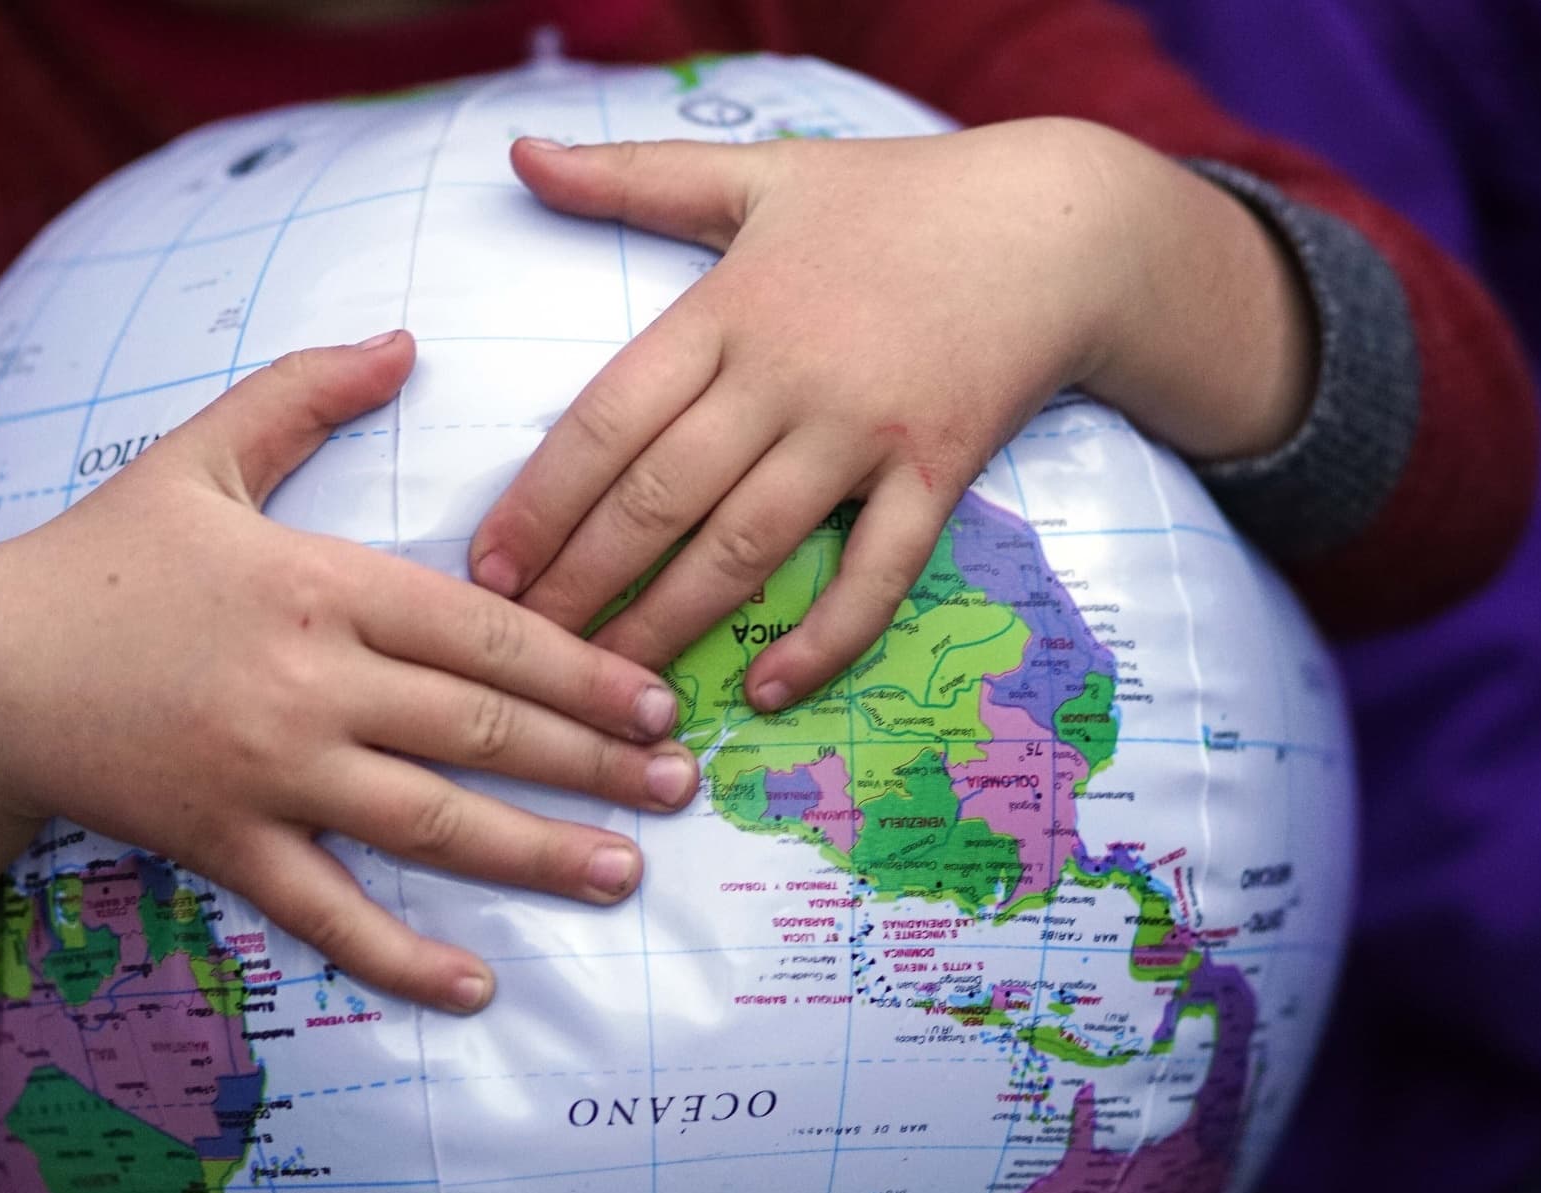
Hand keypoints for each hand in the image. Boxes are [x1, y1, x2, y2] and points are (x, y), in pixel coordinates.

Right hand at [0, 333, 699, 1012]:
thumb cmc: (100, 557)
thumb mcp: (200, 452)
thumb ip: (306, 392)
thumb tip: (405, 338)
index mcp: (321, 583)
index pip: (486, 631)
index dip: (584, 670)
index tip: (656, 700)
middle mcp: (310, 682)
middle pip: (482, 728)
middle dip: (593, 764)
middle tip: (678, 787)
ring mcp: (269, 771)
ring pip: (430, 822)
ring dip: (537, 854)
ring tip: (624, 874)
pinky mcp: (225, 843)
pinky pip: (327, 914)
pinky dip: (401, 958)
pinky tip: (477, 989)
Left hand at [467, 117, 1311, 709]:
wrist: (1054, 224)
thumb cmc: (896, 198)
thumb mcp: (758, 174)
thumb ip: (632, 175)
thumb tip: (517, 153)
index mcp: (729, 307)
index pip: (605, 420)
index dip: (540, 503)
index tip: (486, 568)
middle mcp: (787, 374)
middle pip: (658, 498)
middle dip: (581, 582)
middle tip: (521, 648)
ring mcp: (864, 430)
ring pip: (745, 547)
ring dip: (670, 623)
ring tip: (612, 688)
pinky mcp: (937, 472)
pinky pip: (873, 574)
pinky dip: (823, 637)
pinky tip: (767, 689)